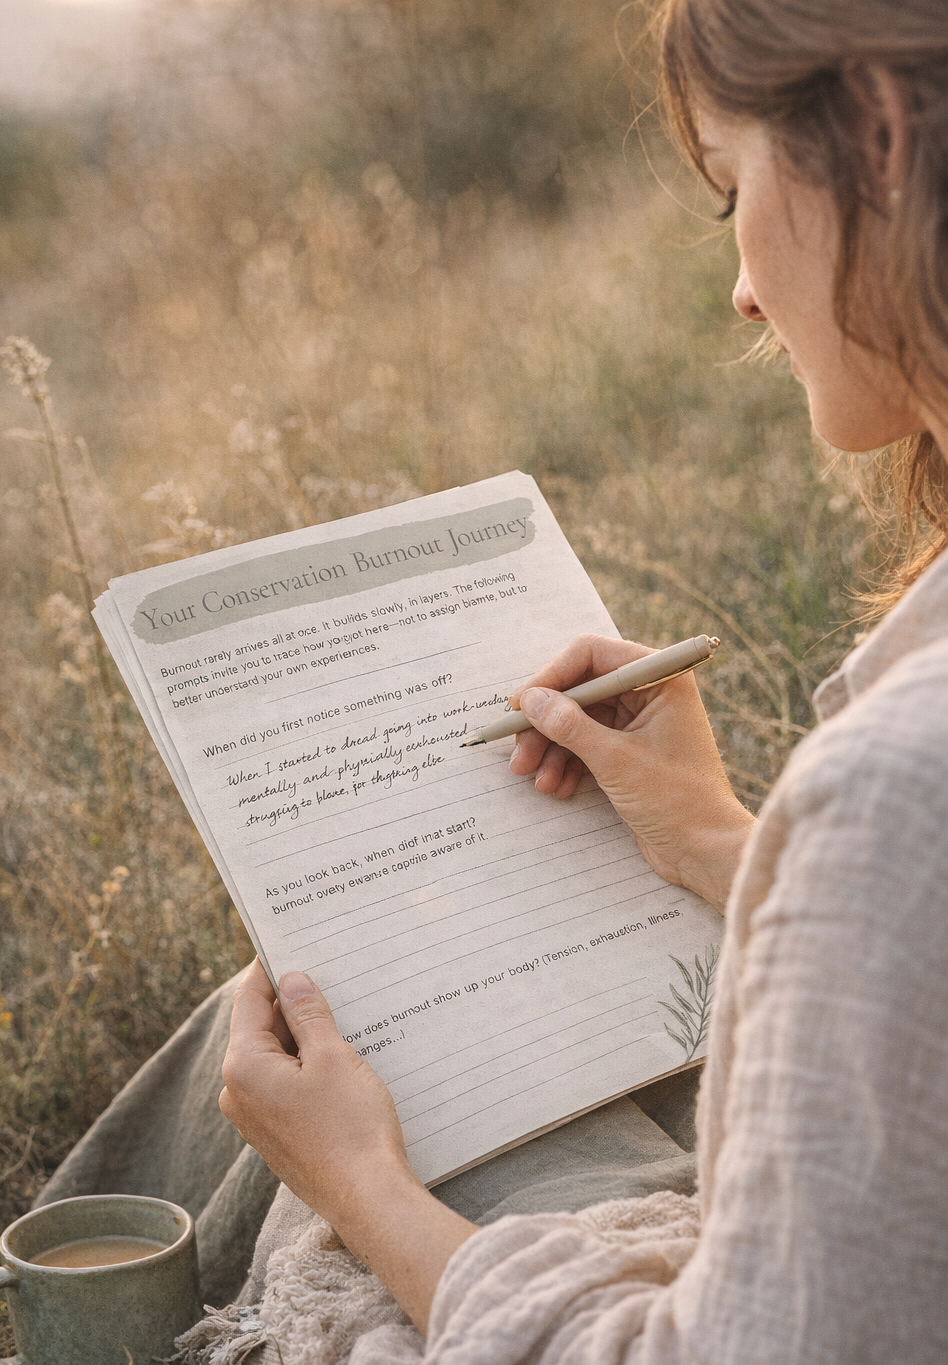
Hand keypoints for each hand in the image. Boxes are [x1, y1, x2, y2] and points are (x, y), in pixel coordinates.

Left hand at [219, 960, 474, 1331]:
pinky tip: (340, 1052)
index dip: (269, 969)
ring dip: (304, 1033)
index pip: (249, 999)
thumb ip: (308, 1014)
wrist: (368, 1198)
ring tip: (340, 1009)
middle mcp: (238, 1092)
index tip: (286, 942)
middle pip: (260, 1027)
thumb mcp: (332, 1057)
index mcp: (244, 1066)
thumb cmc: (351, 1126)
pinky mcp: (277, 1134)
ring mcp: (256, 1117)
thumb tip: (291, 980)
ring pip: (276, 1056)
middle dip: (291, 1001)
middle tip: (325, 973)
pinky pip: (285, 1083)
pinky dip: (307, 1063)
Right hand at [508, 634, 754, 911]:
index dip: (551, 677)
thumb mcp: (615, 761)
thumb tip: (530, 700)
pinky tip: (557, 787)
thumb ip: (569, 726)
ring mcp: (639, 723)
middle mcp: (650, 693)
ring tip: (534, 777)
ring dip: (552, 747)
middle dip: (546, 722)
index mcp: (659, 679)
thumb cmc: (677, 802)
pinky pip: (587, 744)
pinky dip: (567, 763)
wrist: (707, 852)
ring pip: (578, 720)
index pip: (591, 655)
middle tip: (519, 752)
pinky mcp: (630, 752)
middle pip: (580, 690)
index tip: (522, 706)